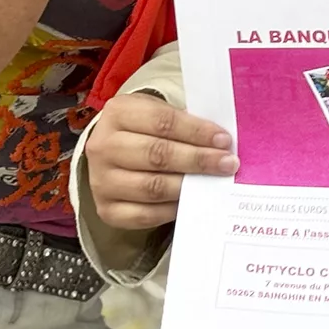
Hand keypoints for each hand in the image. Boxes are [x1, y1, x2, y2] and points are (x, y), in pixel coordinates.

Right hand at [85, 91, 238, 230]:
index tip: (224, 140)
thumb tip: (220, 143)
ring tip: (215, 183)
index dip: (196, 131)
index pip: (162, 121)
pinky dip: (171, 210)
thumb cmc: (142, 130)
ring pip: (152, 187)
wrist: (109, 153)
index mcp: (118, 113)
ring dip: (189, 186)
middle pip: (157, 155)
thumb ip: (184, 124)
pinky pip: (144, 215)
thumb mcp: (156, 112)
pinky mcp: (105, 210)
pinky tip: (191, 201)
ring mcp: (101, 181)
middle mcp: (103, 147)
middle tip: (228, 164)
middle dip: (198, 160)